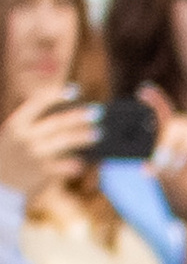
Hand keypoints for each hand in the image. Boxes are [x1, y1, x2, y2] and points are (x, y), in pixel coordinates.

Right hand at [0, 87, 97, 204]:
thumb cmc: (10, 157)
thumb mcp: (14, 135)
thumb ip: (35, 125)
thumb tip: (69, 118)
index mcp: (16, 124)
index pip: (38, 103)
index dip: (57, 95)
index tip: (75, 90)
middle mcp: (25, 137)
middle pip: (57, 122)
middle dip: (79, 116)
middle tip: (97, 112)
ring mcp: (34, 155)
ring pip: (64, 142)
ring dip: (82, 136)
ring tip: (98, 134)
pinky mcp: (42, 172)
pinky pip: (64, 166)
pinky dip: (74, 164)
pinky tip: (81, 163)